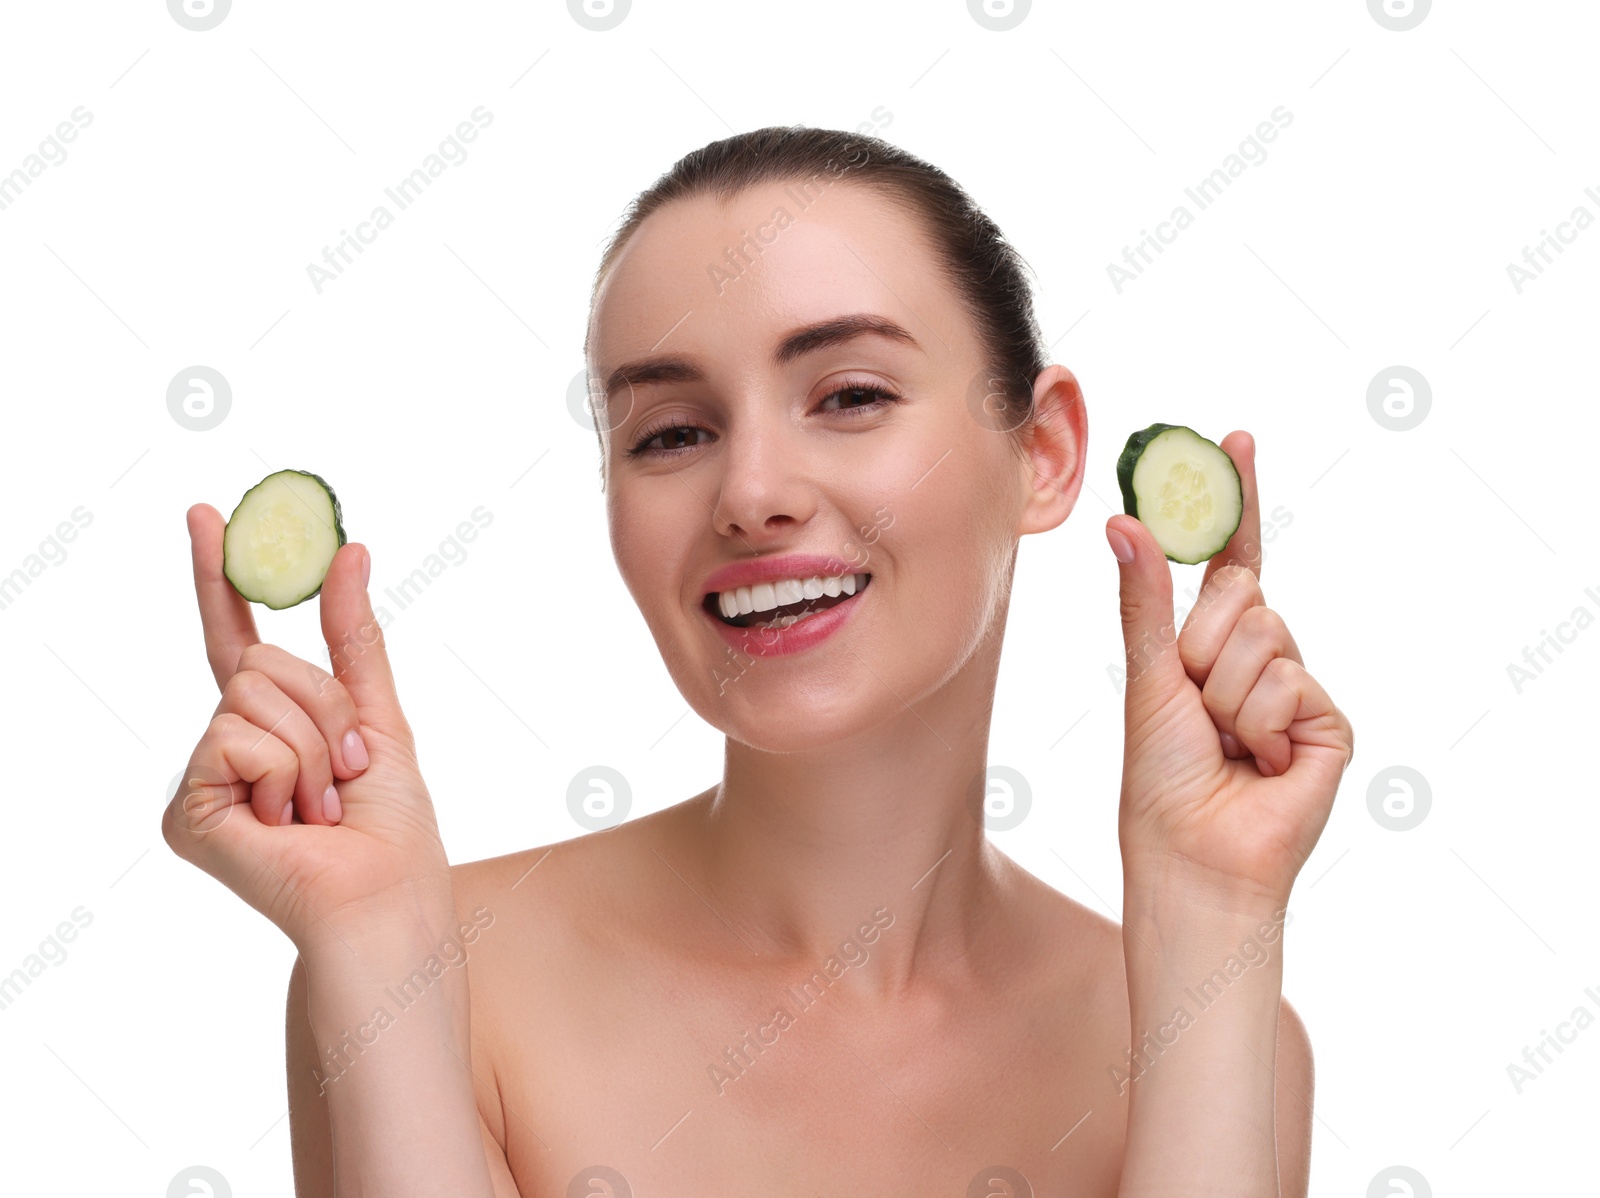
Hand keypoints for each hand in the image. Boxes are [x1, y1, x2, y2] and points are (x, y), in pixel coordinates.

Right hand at [162, 504, 454, 953]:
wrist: (384, 896)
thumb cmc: (390, 826)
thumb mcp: (379, 714)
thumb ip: (354, 638)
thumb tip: (350, 550)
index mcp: (273, 722)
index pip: (237, 635)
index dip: (217, 576)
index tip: (205, 515)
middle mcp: (229, 744)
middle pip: (262, 661)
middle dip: (324, 704)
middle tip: (345, 768)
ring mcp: (206, 776)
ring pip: (251, 695)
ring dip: (311, 744)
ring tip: (321, 803)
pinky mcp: (187, 810)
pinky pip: (233, 738)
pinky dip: (283, 773)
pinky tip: (289, 823)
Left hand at [1106, 431, 1353, 903]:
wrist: (1191, 854)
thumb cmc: (1160, 776)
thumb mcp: (1148, 675)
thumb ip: (1146, 599)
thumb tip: (1126, 522)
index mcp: (1213, 644)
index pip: (1232, 559)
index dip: (1237, 502)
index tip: (1238, 438)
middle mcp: (1260, 658)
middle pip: (1242, 594)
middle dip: (1203, 645)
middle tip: (1194, 705)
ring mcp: (1298, 689)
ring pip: (1264, 637)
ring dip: (1225, 694)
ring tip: (1222, 743)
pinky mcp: (1329, 723)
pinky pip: (1290, 682)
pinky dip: (1259, 723)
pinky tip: (1261, 764)